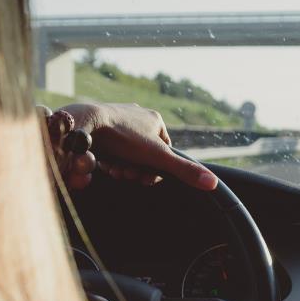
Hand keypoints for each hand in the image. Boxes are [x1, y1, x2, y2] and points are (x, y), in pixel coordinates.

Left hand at [43, 102, 218, 190]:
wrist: (87, 125)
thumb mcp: (158, 158)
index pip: (165, 152)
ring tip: (114, 169)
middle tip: (128, 174)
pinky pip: (111, 148)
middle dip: (137, 170)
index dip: (156, 170)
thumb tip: (212, 184)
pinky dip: (109, 159)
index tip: (145, 179)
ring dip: (122, 167)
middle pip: (145, 155)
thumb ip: (184, 171)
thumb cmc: (124, 138)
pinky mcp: (101, 126)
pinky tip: (104, 163)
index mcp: (155, 120)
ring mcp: (118, 120)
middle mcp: (138, 116)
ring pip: (127, 154)